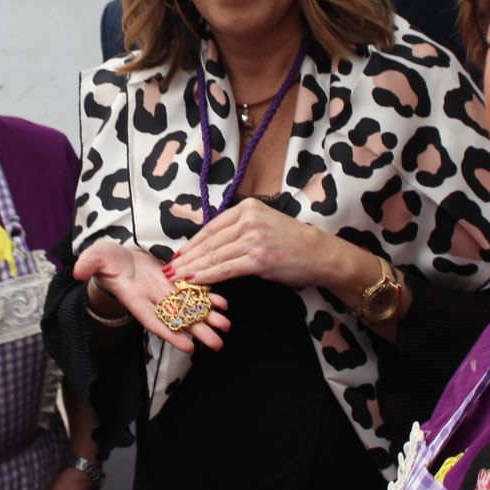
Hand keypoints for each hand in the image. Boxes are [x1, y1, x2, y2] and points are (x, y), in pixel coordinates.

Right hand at [75, 240, 229, 353]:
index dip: (170, 334)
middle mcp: (152, 300)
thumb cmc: (104, 261)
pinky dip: (208, 298)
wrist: (116, 258)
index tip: (187, 347)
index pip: (153, 320)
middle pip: (177, 320)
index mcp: (134, 299)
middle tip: (217, 344)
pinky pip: (193, 293)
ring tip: (226, 326)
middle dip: (197, 332)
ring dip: (208, 317)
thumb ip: (89, 263)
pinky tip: (223, 304)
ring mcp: (164, 293)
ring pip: (189, 308)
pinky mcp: (173, 283)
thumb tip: (78, 270)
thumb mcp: (95, 258)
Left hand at [177, 197, 352, 289]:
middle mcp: (248, 219)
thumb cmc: (294, 243)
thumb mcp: (265, 225)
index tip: (177, 254)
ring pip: (214, 255)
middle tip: (168, 269)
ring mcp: (253, 238)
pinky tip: (194, 281)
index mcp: (247, 208)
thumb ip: (240, 230)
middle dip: (186, 257)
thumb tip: (213, 245)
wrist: (321, 254)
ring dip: (192, 268)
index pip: (211, 227)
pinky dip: (207, 276)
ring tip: (176, 278)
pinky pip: (226, 268)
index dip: (191, 242)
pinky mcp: (258, 258)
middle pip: (209, 241)